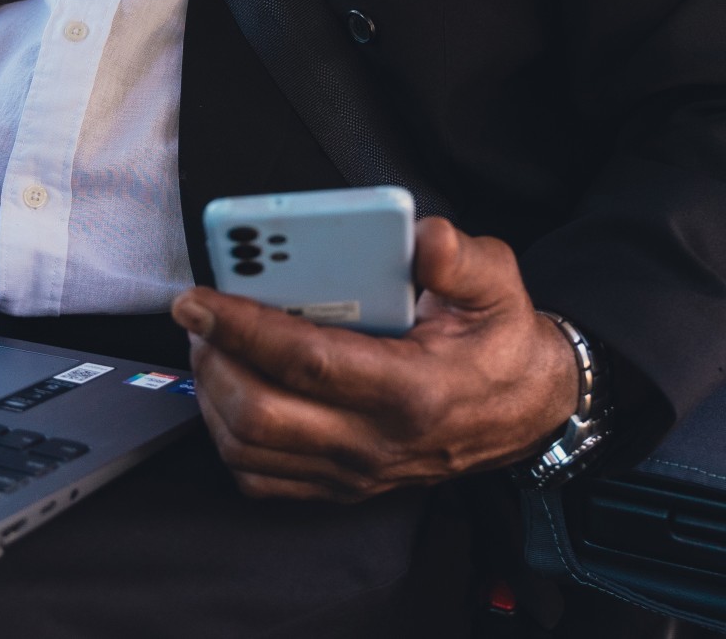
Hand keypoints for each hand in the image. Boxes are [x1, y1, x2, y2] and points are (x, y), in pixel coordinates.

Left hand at [171, 217, 579, 501]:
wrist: (527, 411)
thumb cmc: (501, 342)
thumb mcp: (499, 285)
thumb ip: (461, 259)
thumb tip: (423, 238)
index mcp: (411, 389)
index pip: (306, 362)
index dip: (242, 327)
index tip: (198, 299)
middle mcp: (376, 442)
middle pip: (262, 415)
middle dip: (213, 361)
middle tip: (198, 317)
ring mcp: (356, 473)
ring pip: (251, 452)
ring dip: (213, 397)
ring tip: (209, 346)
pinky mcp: (343, 488)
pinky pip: (263, 478)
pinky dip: (229, 436)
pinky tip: (230, 389)